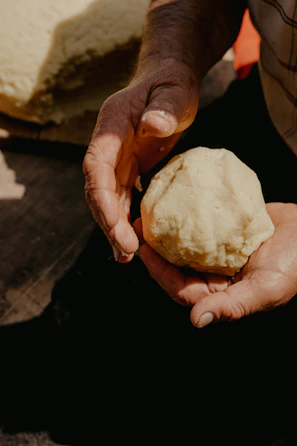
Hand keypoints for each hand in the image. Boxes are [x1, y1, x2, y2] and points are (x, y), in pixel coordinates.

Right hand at [83, 59, 198, 261]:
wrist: (169, 85)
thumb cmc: (172, 87)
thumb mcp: (174, 93)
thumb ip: (164, 108)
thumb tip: (152, 125)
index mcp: (111, 128)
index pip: (96, 166)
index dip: (101, 197)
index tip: (115, 224)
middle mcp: (107, 147)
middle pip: (99, 190)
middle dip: (108, 221)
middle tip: (125, 252)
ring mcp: (115, 159)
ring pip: (108, 199)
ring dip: (114, 227)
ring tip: (125, 257)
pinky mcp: (127, 169)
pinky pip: (122, 198)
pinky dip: (126, 219)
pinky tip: (135, 240)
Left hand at [134, 203, 296, 327]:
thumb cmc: (294, 265)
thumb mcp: (265, 288)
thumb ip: (233, 306)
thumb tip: (197, 321)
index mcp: (220, 293)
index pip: (180, 288)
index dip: (159, 271)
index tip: (143, 249)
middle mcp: (215, 275)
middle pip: (176, 266)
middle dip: (156, 249)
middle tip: (139, 226)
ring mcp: (218, 252)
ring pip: (184, 245)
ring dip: (167, 232)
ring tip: (150, 211)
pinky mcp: (223, 232)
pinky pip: (199, 226)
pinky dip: (186, 217)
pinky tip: (174, 201)